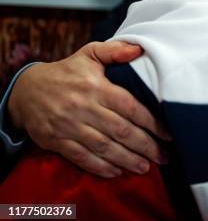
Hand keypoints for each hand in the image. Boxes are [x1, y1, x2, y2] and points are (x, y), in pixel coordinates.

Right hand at [8, 41, 171, 177]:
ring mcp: (69, 126)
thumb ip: (115, 50)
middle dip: (145, 146)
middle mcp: (84, 107)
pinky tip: (118, 171)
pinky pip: (82, 157)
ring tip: (146, 167)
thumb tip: (139, 49)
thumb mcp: (89, 54)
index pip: (130, 107)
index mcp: (96, 86)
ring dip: (128, 160)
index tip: (168, 133)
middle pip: (120, 131)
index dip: (151, 122)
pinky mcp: (56, 141)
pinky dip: (100, 167)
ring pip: (104, 147)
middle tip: (164, 156)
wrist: (26, 90)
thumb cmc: (67, 71)